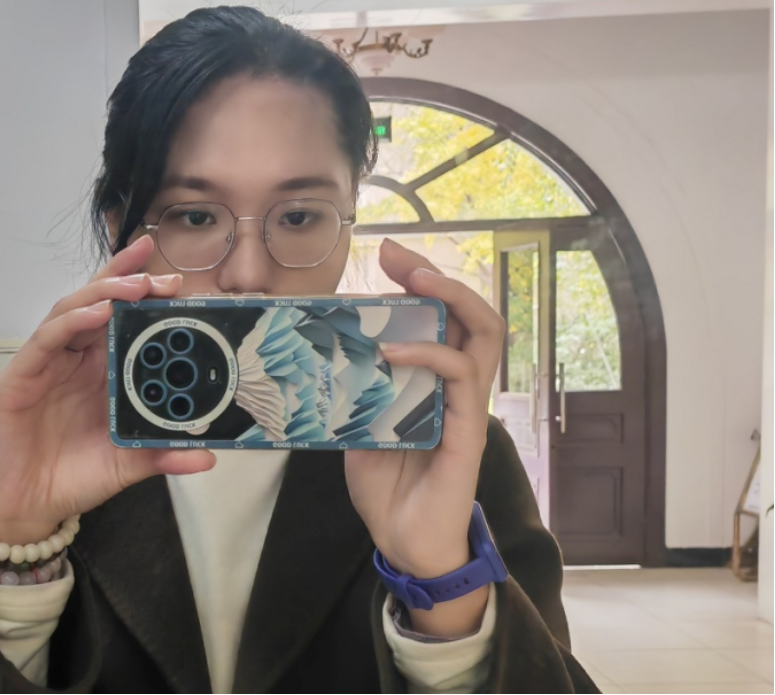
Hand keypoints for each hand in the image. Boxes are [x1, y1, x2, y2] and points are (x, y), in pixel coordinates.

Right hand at [0, 235, 215, 545]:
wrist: (28, 508)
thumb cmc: (75, 477)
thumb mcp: (129, 463)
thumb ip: (164, 454)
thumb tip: (208, 456)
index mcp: (100, 370)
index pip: (121, 318)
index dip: (144, 294)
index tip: (179, 283)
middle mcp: (73, 359)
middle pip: (97, 302)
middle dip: (129, 282)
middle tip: (163, 278)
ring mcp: (45, 363)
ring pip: (71, 310)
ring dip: (104, 292)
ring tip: (136, 287)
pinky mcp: (19, 376)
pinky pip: (46, 339)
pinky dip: (72, 321)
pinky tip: (96, 313)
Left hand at [345, 239, 504, 634]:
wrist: (406, 544)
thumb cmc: (388, 489)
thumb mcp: (358, 430)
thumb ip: (353, 394)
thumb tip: (319, 358)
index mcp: (436, 382)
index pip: (443, 317)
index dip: (421, 282)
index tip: (387, 257)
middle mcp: (459, 386)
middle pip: (472, 312)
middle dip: (438, 275)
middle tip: (399, 257)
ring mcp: (467, 406)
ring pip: (484, 333)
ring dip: (450, 299)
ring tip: (416, 281)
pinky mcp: (467, 430)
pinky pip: (460, 378)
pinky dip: (429, 355)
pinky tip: (394, 352)